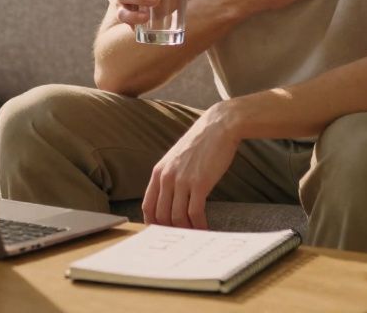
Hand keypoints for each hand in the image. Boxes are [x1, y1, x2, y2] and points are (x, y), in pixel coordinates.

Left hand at [142, 105, 239, 228]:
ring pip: (177, 217)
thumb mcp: (176, 159)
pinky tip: (205, 228)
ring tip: (195, 236)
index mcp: (158, 172)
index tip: (162, 233)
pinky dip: (199, 225)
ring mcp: (182, 181)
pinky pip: (195, 212)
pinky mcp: (199, 183)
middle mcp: (166, 177)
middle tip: (182, 239)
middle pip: (161, 215)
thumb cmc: (200, 144)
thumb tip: (170, 201)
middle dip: (171, 231)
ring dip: (186, 230)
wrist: (218, 127)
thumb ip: (170, 177)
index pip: (148, 206)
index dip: (153, 224)